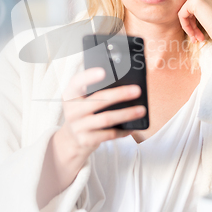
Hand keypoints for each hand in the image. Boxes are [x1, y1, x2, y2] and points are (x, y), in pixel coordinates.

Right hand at [37, 68, 145, 207]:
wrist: (72, 139)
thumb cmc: (83, 112)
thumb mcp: (82, 99)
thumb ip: (94, 90)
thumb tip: (124, 82)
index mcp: (70, 95)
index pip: (77, 82)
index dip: (89, 76)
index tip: (104, 71)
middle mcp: (71, 110)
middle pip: (98, 100)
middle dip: (120, 94)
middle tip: (137, 90)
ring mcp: (77, 127)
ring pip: (106, 119)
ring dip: (126, 114)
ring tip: (141, 110)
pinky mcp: (85, 140)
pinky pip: (108, 135)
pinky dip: (122, 131)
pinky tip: (132, 127)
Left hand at [178, 0, 211, 53]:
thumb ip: (203, 4)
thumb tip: (186, 10)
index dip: (196, 16)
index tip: (200, 28)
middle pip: (189, 4)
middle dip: (192, 21)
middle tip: (197, 35)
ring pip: (185, 10)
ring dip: (190, 26)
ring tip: (196, 37)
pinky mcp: (194, 0)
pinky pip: (182, 14)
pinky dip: (186, 26)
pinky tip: (194, 34)